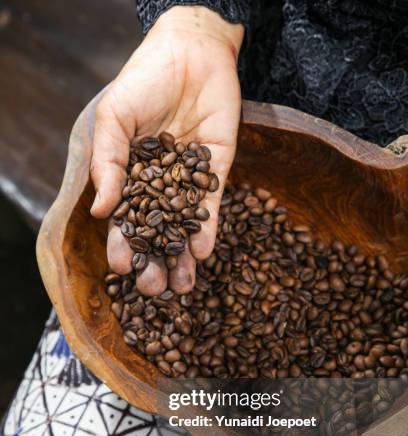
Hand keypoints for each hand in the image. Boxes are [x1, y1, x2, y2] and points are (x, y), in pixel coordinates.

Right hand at [90, 6, 243, 295]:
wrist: (190, 52)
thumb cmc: (142, 82)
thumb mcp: (113, 119)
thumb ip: (108, 163)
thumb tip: (101, 211)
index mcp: (129, 177)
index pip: (125, 221)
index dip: (124, 246)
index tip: (122, 270)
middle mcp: (159, 186)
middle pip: (157, 233)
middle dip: (155, 262)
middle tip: (155, 290)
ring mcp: (188, 181)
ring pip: (184, 227)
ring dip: (183, 258)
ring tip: (183, 287)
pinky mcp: (216, 172)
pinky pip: (212, 207)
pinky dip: (208, 230)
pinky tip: (203, 253)